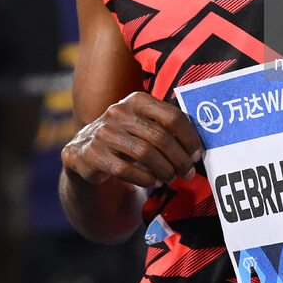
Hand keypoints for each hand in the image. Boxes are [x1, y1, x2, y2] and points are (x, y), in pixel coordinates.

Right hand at [62, 92, 202, 188]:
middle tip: (188, 172)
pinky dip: (145, 179)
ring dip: (164, 170)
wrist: (85, 151)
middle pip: (160, 137)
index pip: (172, 116)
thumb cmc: (125, 137)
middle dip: (179, 158)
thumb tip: (198, 144)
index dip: (189, 137)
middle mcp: (118, 112)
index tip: (196, 154)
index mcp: (137, 100)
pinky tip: (154, 182)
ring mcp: (103, 132)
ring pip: (145, 154)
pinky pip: (126, 170)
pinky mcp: (92, 154)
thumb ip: (166, 127)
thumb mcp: (143, 123)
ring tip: (171, 178)